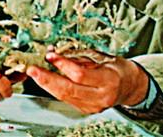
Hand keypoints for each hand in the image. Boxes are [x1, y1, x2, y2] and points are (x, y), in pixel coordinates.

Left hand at [26, 52, 148, 113]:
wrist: (130, 86)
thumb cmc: (118, 68)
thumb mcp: (103, 57)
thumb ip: (81, 57)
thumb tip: (58, 53)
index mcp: (108, 80)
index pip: (80, 75)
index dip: (63, 65)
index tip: (50, 55)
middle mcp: (101, 97)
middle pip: (68, 89)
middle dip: (47, 79)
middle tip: (33, 70)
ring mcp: (93, 106)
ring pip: (65, 96)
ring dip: (48, 84)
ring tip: (36, 73)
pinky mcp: (87, 110)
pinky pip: (67, 99)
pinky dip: (56, 89)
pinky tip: (48, 81)